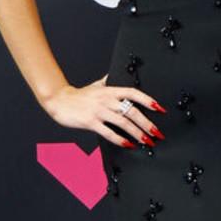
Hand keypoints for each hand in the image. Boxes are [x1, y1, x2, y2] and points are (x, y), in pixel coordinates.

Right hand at [42, 75, 165, 147]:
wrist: (59, 101)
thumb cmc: (79, 95)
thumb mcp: (97, 85)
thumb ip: (109, 82)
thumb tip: (118, 76)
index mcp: (110, 90)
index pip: (133, 93)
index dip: (148, 100)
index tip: (160, 109)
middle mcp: (106, 100)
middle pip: (132, 111)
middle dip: (147, 123)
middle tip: (157, 133)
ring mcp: (99, 111)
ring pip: (123, 123)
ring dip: (137, 133)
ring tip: (147, 141)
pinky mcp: (90, 122)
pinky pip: (109, 132)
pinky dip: (120, 140)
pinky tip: (129, 145)